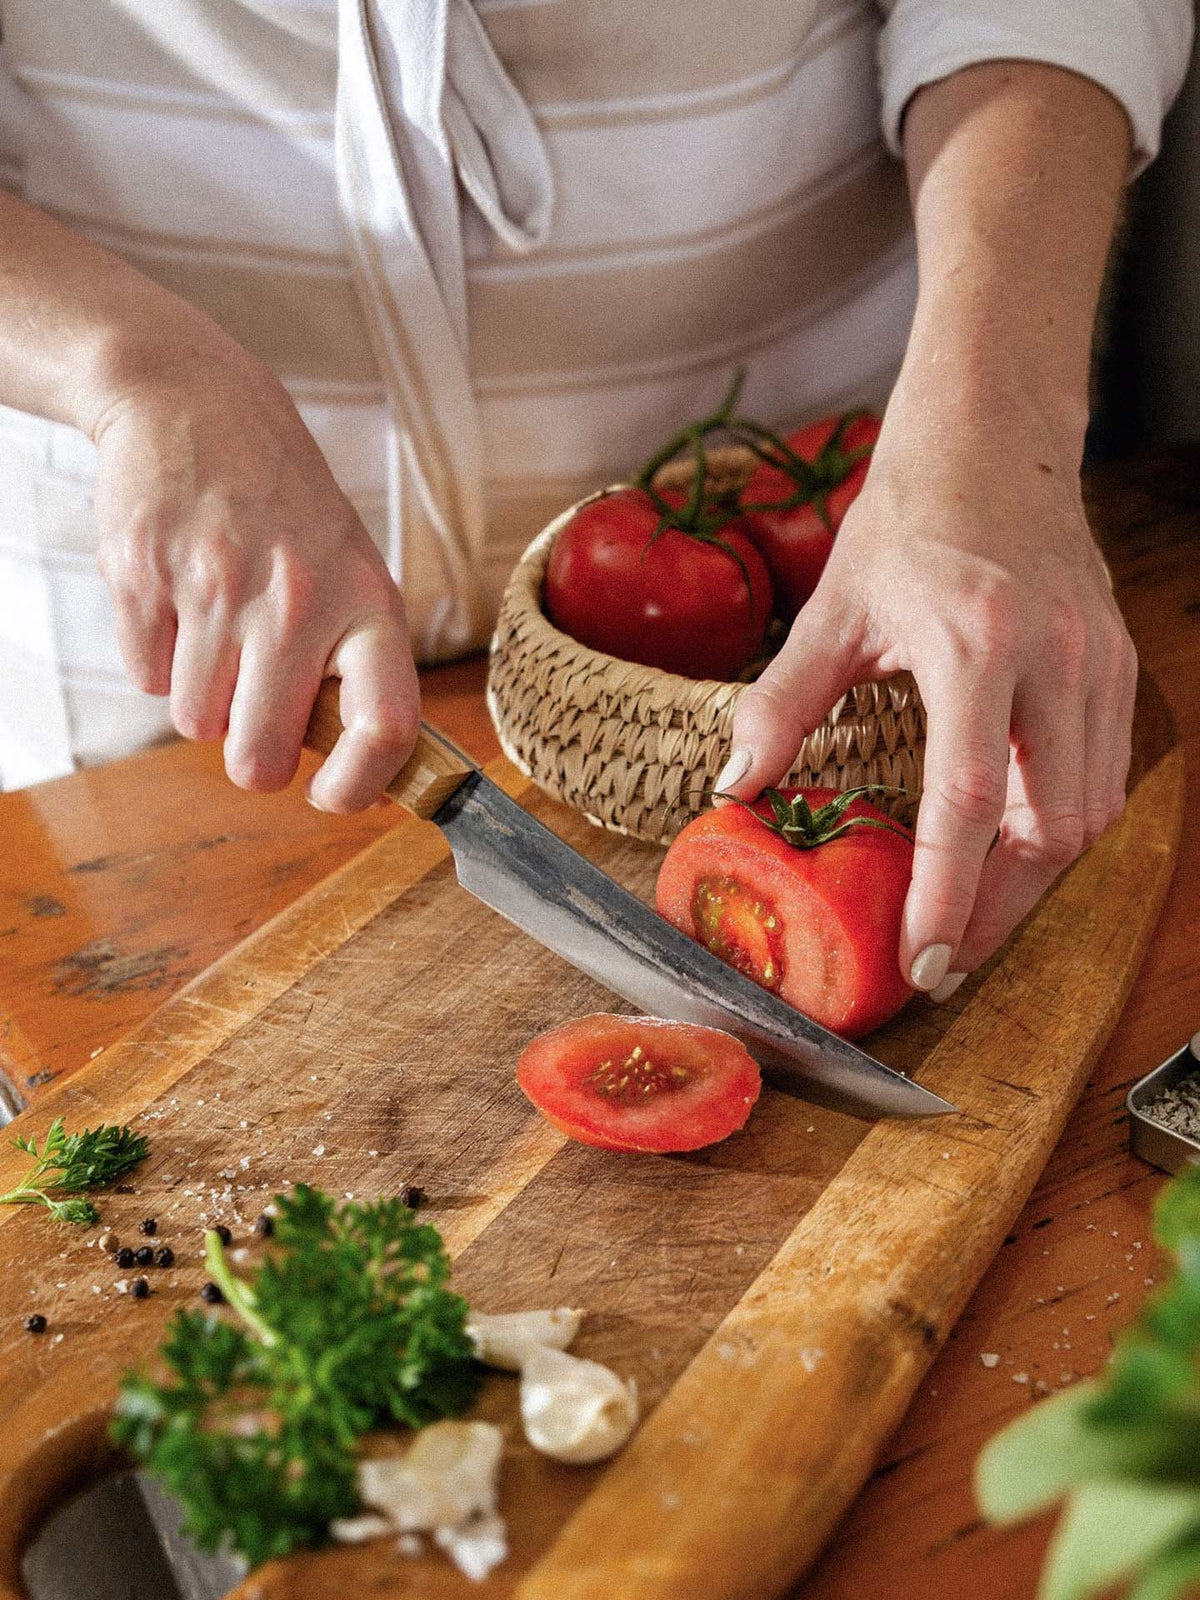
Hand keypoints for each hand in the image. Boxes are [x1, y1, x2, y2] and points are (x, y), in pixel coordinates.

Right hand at [91, 346, 418, 810]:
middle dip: (254, 759)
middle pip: (260, 757)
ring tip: (220, 632)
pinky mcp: (143, 576)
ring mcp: (216, 586)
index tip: (333, 795)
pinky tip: (179, 601)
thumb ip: (354, 666)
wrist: (196, 403)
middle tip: (257, 722)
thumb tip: (358, 774)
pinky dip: (157, 660)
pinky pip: (143, 679)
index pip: (386, 725)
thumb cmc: (288, 509)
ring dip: (203, 701)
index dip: (360, 785)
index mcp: (367, 603)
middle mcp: (297, 598)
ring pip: (195, 725)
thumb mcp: (353, 571)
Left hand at [719, 373, 1136, 999]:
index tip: (922, 960)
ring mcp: (1100, 663)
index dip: (947, 892)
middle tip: (941, 963)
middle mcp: (1057, 657)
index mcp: (977, 641)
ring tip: (969, 921)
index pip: (971, 797)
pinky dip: (1058, 828)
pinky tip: (1009, 851)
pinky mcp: (1119, 665)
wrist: (994, 438)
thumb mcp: (831, 609)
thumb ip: (780, 704)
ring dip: (1030, 880)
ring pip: (1089, 813)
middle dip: (997, 910)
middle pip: (1049, 826)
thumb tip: (733, 787)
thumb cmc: (910, 516)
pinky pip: (1104, 776)